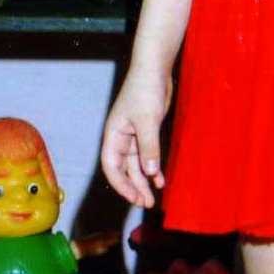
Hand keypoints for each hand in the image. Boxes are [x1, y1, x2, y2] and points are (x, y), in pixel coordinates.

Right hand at [101, 65, 171, 207]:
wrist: (155, 69)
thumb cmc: (145, 90)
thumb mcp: (147, 120)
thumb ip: (149, 146)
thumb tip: (149, 172)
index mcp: (113, 135)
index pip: (112, 166)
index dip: (121, 184)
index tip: (134, 197)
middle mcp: (120, 138)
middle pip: (124, 170)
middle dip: (133, 187)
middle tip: (145, 203)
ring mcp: (134, 136)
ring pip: (137, 165)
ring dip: (144, 181)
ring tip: (152, 198)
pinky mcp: (147, 132)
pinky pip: (148, 156)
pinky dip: (154, 168)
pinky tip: (161, 180)